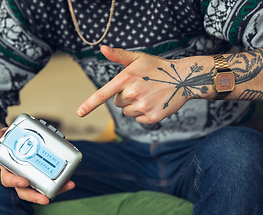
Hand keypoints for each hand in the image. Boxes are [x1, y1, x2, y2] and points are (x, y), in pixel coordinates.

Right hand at [0, 129, 75, 204]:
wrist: (21, 142)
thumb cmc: (12, 142)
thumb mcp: (5, 136)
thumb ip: (0, 135)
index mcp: (9, 169)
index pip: (8, 180)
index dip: (15, 182)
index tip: (24, 181)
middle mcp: (20, 177)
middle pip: (25, 192)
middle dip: (35, 197)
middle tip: (45, 199)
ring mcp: (33, 179)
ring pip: (41, 190)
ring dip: (54, 191)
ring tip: (66, 186)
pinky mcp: (45, 177)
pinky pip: (52, 184)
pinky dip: (62, 184)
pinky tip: (70, 182)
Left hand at [77, 45, 213, 123]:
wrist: (183, 79)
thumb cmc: (158, 67)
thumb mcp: (139, 58)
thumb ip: (119, 55)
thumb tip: (102, 48)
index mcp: (125, 79)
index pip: (103, 94)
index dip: (89, 104)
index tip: (79, 113)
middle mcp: (132, 94)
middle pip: (117, 103)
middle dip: (125, 97)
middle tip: (141, 87)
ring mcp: (142, 106)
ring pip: (127, 112)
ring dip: (134, 106)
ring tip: (148, 95)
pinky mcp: (151, 117)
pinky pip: (138, 119)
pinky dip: (143, 113)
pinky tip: (153, 103)